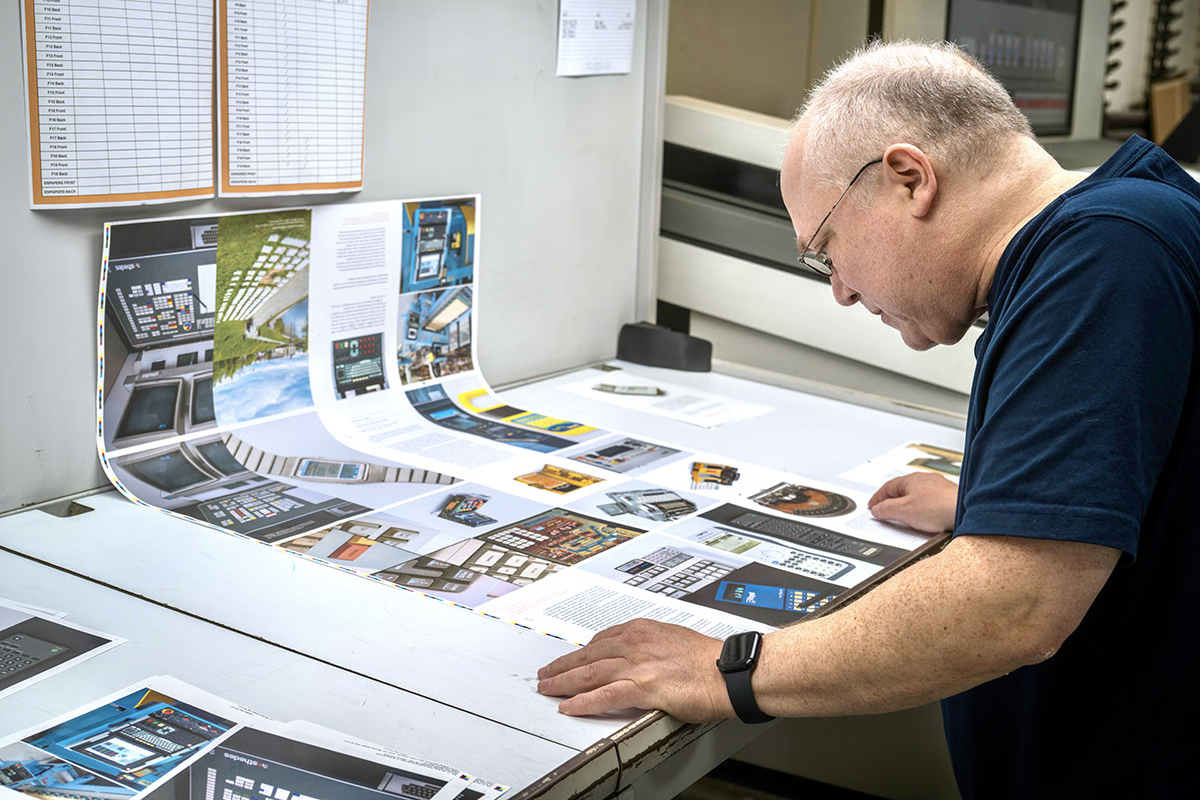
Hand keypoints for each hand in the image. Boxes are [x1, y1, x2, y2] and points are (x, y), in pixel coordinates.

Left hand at [536, 619, 731, 722]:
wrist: (729, 672)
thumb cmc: (710, 660)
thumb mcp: (675, 639)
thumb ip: (652, 645)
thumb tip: (641, 655)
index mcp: (643, 629)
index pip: (602, 639)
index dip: (582, 651)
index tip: (572, 657)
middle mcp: (636, 643)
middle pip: (589, 655)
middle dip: (564, 664)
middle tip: (546, 673)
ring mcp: (637, 665)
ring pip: (590, 673)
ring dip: (564, 682)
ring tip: (548, 689)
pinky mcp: (643, 687)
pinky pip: (604, 695)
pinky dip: (583, 701)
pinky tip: (569, 706)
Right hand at [868, 472, 956, 532]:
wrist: (967, 512)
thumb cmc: (940, 507)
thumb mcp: (904, 511)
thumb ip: (886, 509)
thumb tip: (877, 509)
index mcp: (911, 479)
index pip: (887, 487)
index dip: (877, 498)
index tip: (872, 507)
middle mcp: (925, 480)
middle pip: (902, 490)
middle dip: (892, 502)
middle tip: (885, 511)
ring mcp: (938, 489)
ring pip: (917, 496)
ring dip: (908, 506)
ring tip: (905, 518)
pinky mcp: (949, 499)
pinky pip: (930, 503)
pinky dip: (922, 510)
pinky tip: (925, 519)